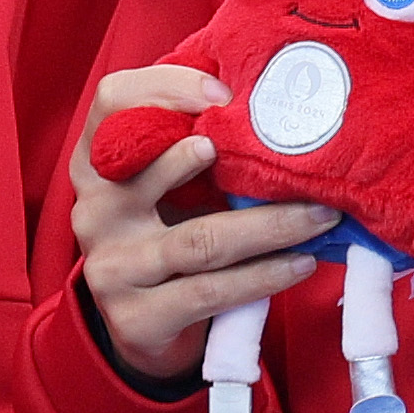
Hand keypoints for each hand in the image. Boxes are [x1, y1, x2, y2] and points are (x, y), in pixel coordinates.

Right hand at [68, 64, 340, 381]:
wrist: (144, 324)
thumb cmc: (168, 231)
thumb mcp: (169, 182)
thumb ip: (197, 141)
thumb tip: (274, 101)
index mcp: (95, 161)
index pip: (112, 101)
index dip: (165, 88)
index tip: (225, 94)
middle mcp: (93, 211)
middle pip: (157, 174)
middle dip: (233, 161)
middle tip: (295, 158)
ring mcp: (111, 268)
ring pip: (199, 241)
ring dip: (270, 226)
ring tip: (320, 216)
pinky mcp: (137, 317)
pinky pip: (209, 292)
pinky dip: (263, 276)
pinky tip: (301, 262)